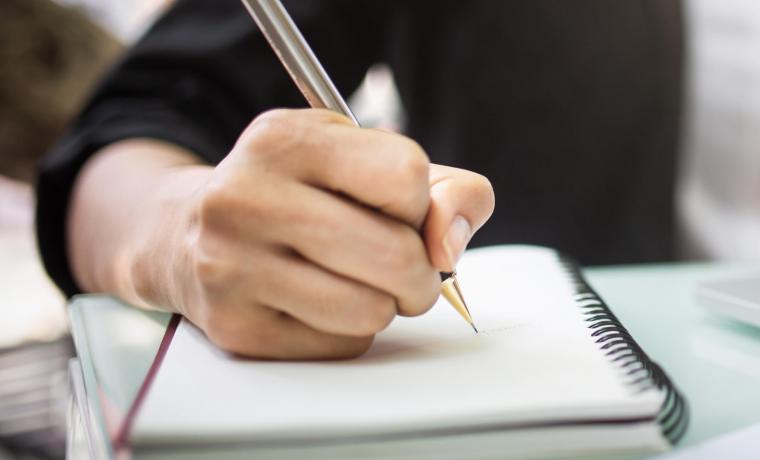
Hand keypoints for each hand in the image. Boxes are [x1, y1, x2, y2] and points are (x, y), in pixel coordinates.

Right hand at [135, 109, 492, 358]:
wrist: (186, 234)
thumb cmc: (303, 194)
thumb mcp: (368, 161)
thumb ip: (446, 190)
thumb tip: (449, 245)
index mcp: (285, 140)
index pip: (404, 176)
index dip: (418, 202)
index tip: (396, 208)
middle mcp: (245, 197)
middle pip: (395, 254)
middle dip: (421, 272)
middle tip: (406, 269)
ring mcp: (231, 265)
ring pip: (371, 310)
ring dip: (386, 305)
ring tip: (359, 282)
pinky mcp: (235, 328)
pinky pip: (342, 345)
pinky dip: (350, 331)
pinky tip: (320, 303)